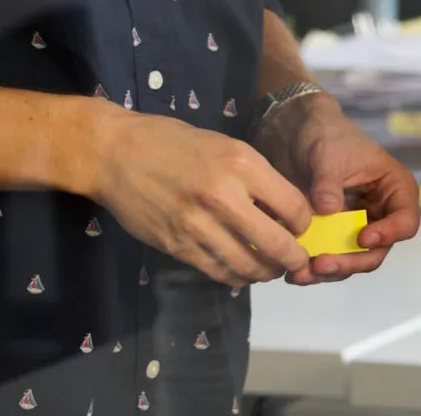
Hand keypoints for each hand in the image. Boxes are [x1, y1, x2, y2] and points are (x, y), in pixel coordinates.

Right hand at [86, 107, 311, 287]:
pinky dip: (235, 276)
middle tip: (297, 261)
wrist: (117, 153)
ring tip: (270, 269)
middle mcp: (224, 198)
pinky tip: (241, 272)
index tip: (302, 227)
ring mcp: (198, 226)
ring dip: (265, 272)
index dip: (303, 223)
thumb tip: (282, 209)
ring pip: (247, 264)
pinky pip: (217, 270)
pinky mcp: (177, 246)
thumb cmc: (174, 143)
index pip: (293, 207)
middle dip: (293, 258)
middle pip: (275, 243)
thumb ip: (255, 177)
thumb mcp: (226, 146)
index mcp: (242, 165)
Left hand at [254, 94, 420, 284]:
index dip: (388, 234)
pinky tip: (293, 272)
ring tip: (300, 274)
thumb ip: (329, 183)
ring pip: (351, 260)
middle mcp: (380, 214)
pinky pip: (329, 259)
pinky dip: (313, 269)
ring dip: (328, 271)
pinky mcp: (333, 236)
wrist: (298, 135)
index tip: (362, 237)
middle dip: (350, 261)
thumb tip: (329, 209)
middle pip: (376, 250)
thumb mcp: (328, 155)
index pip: (405, 221)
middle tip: (321, 264)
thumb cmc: (327, 136)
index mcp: (395, 189)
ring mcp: (356, 227)